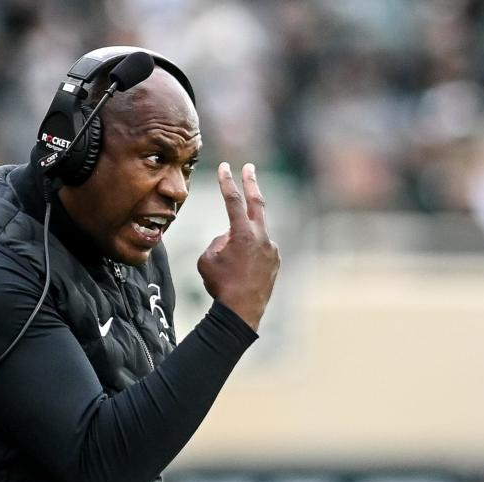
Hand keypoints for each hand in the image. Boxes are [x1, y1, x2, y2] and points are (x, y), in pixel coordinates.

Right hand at [197, 162, 279, 329]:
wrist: (241, 312)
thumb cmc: (220, 285)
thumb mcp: (207, 259)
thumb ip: (218, 241)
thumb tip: (230, 236)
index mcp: (242, 234)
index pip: (233, 200)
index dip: (227, 182)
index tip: (225, 167)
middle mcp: (261, 237)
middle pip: (256, 202)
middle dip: (251, 183)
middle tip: (249, 167)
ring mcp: (272, 248)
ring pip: (252, 236)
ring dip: (239, 243)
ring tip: (231, 267)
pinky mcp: (276, 260)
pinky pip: (259, 251)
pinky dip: (248, 256)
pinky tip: (242, 274)